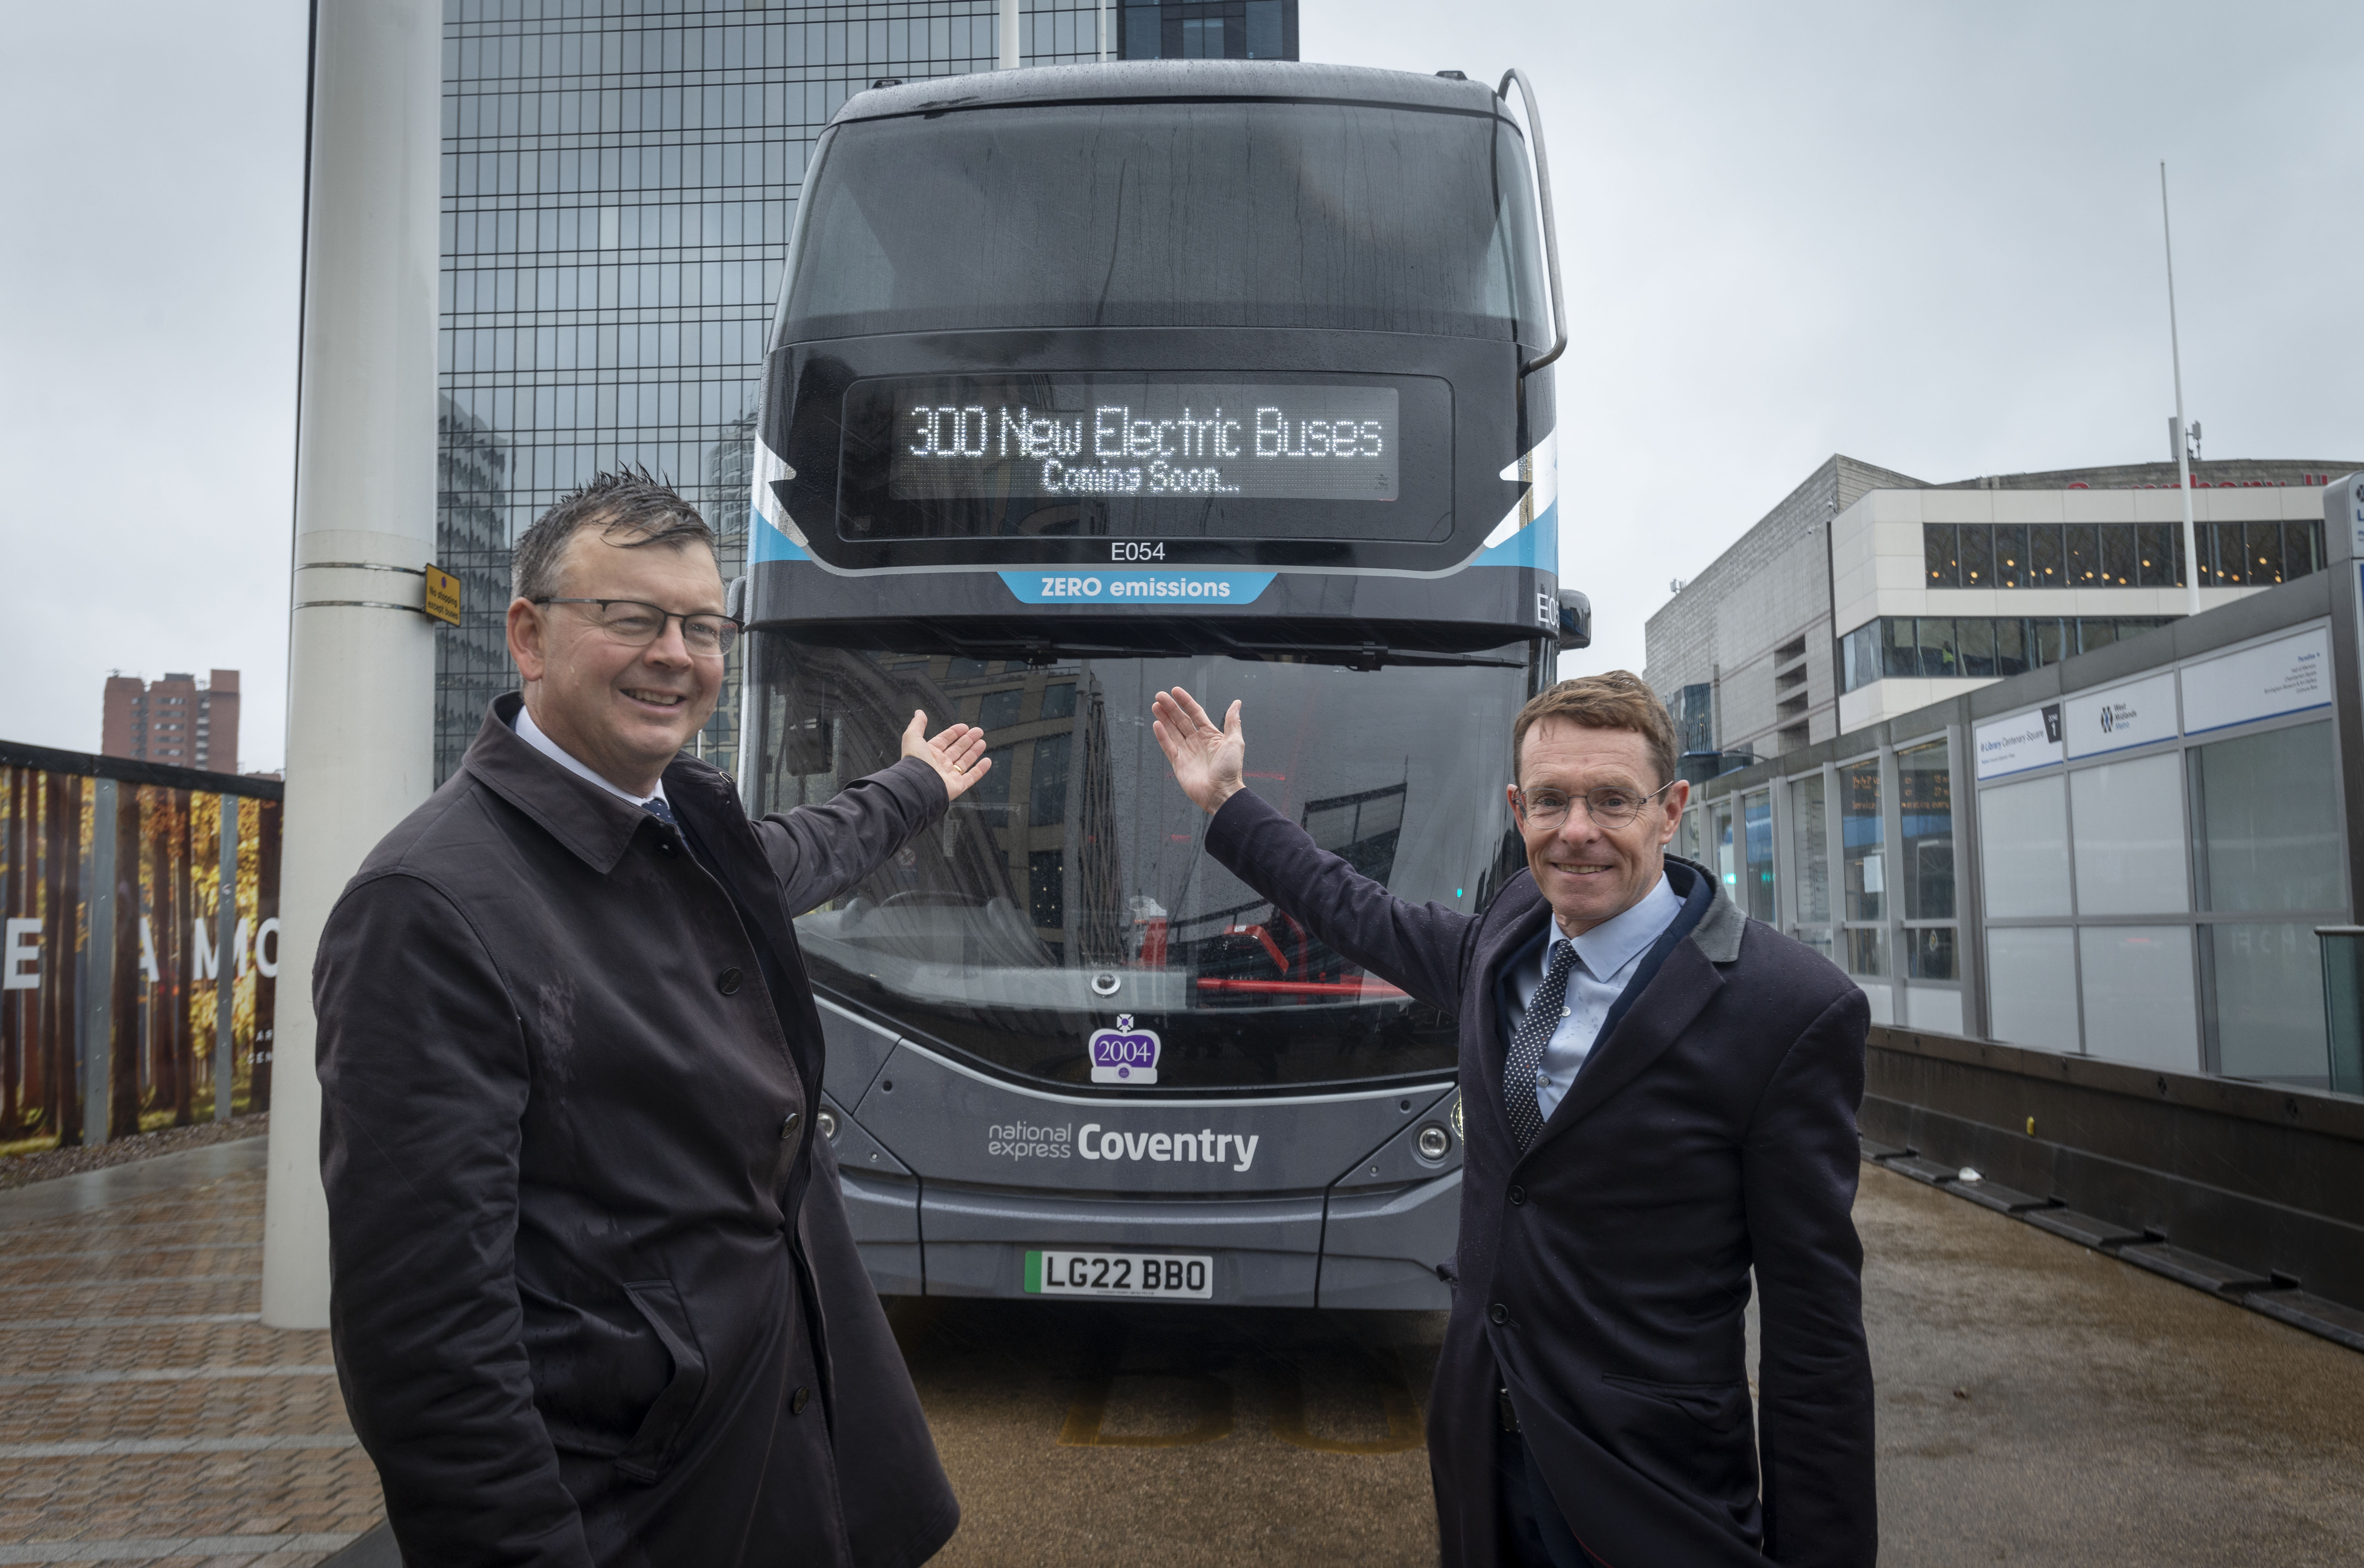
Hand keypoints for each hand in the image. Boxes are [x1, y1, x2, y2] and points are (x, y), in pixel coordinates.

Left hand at [902, 711, 991, 802]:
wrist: (918, 784)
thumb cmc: (914, 762)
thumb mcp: (912, 737)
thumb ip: (917, 724)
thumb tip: (919, 712)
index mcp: (929, 753)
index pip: (944, 740)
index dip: (954, 732)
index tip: (964, 727)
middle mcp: (939, 764)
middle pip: (957, 749)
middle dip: (968, 740)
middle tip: (978, 731)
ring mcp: (949, 775)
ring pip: (965, 762)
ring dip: (974, 751)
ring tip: (982, 742)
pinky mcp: (957, 786)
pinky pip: (971, 777)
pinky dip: (980, 770)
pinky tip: (987, 761)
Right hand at [1150, 687, 1244, 813]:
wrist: (1221, 793)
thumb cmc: (1230, 769)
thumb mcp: (1234, 741)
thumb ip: (1232, 721)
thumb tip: (1237, 702)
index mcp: (1210, 735)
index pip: (1195, 713)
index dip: (1186, 702)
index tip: (1176, 691)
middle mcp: (1197, 742)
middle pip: (1181, 720)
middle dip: (1170, 707)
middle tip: (1159, 695)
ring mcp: (1187, 752)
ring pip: (1172, 731)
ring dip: (1163, 718)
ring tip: (1155, 706)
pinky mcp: (1178, 763)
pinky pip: (1168, 747)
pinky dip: (1162, 736)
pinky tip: (1156, 724)